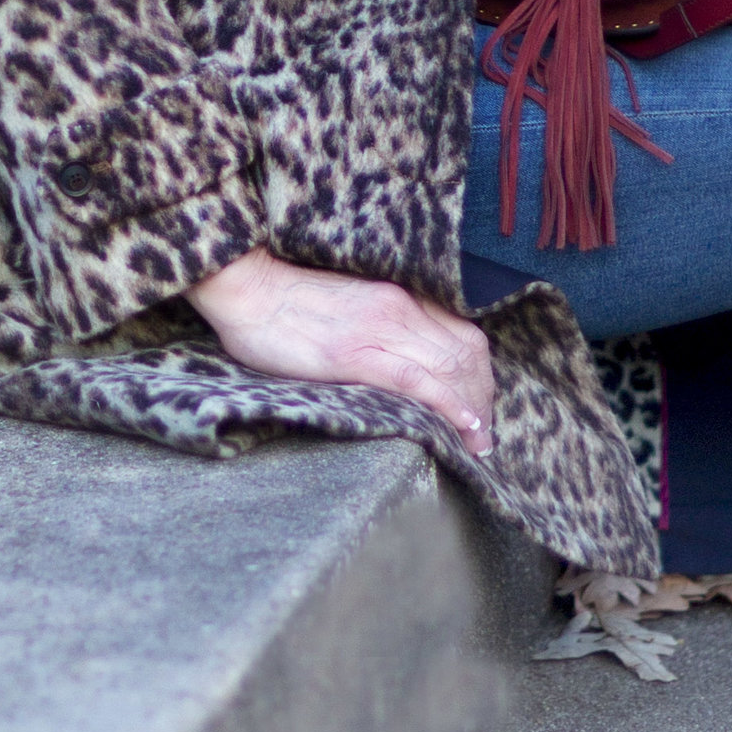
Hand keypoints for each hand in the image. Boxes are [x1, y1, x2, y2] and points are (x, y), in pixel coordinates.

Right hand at [189, 248, 494, 455]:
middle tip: (483, 439)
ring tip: (477, 444)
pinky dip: (446, 404)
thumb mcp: (349, 310)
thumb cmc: (288, 303)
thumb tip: (402, 368)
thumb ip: (380, 330)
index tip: (481, 410)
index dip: (481, 377)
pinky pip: (415, 379)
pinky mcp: (354, 352)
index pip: (463, 336)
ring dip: (472, 409)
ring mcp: (379, 328)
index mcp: (398, 298)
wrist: (248, 287)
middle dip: (483, 399)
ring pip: (450, 367)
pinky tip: (461, 426)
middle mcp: (398, 308)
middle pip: (466, 355)